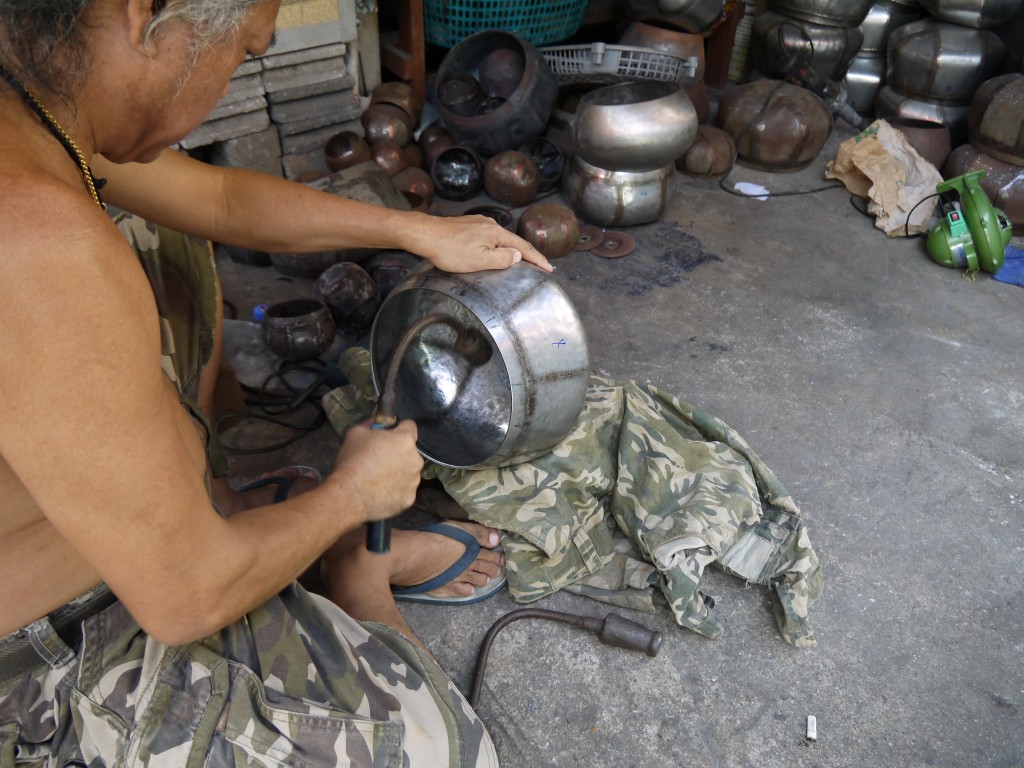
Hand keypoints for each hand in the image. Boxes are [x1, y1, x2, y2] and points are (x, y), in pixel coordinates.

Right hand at [327, 420, 423, 523]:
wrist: (349, 495)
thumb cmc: (353, 461)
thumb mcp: (356, 432)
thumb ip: (371, 424)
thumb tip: (376, 423)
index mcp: (405, 440)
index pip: (410, 426)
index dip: (398, 428)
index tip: (389, 434)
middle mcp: (416, 460)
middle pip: (410, 451)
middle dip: (399, 453)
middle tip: (379, 459)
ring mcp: (414, 481)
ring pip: (409, 471)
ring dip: (399, 472)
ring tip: (379, 478)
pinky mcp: (409, 499)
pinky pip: (405, 490)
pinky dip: (396, 490)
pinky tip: (381, 491)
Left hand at [412, 213, 552, 272]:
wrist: (425, 235)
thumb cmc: (450, 250)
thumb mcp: (479, 260)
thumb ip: (502, 258)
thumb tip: (517, 255)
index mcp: (496, 234)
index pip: (523, 247)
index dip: (537, 259)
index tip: (549, 268)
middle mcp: (490, 225)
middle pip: (513, 241)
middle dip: (526, 254)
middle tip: (538, 266)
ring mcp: (478, 224)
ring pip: (500, 239)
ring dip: (511, 250)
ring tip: (518, 261)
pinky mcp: (467, 226)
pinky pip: (488, 237)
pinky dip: (496, 246)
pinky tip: (493, 252)